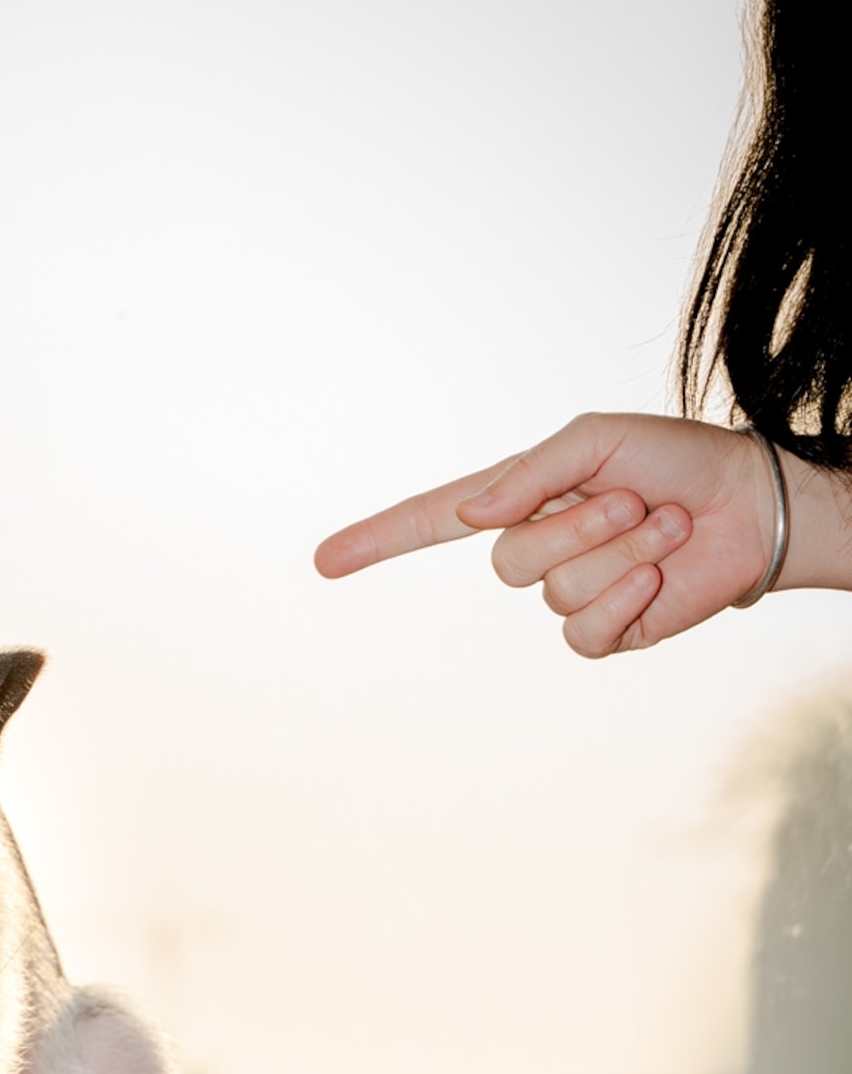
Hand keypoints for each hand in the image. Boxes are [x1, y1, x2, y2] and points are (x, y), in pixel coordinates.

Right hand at [314, 414, 785, 656]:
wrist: (748, 504)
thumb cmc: (674, 459)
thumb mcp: (596, 440)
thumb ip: (528, 474)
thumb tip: (472, 520)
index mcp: (520, 498)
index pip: (431, 521)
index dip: (377, 540)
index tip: (324, 560)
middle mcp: (536, 546)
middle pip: (507, 561)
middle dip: (578, 526)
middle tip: (632, 501)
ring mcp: (569, 593)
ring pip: (555, 593)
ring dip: (619, 554)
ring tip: (660, 526)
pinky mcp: (607, 631)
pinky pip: (584, 633)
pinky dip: (624, 597)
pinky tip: (659, 575)